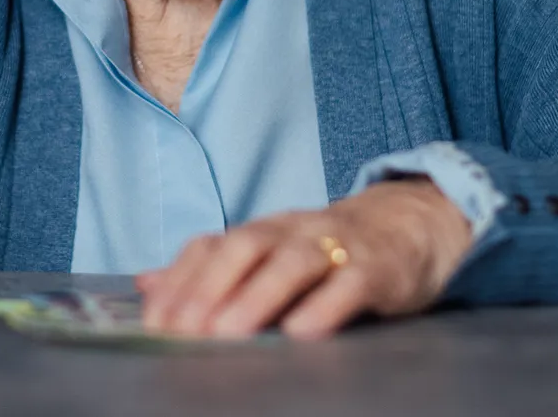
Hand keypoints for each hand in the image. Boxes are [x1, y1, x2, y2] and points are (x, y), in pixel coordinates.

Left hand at [134, 178, 472, 339]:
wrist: (412, 224)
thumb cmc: (329, 250)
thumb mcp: (270, 254)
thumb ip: (210, 270)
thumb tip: (145, 285)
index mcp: (263, 230)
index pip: (212, 245)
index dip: (181, 280)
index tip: (155, 321)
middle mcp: (293, 231)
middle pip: (245, 246)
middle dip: (209, 288)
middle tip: (183, 331)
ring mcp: (336, 245)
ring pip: (292, 262)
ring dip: (256, 297)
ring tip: (228, 333)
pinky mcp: (377, 268)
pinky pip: (349, 283)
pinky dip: (324, 307)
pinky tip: (302, 333)